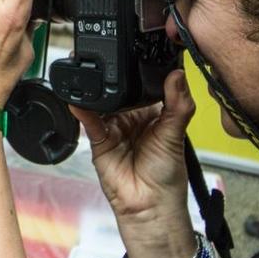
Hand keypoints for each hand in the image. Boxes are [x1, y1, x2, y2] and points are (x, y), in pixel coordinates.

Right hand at [69, 69, 197, 257]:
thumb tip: (178, 75)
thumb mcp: (177, 134)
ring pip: (103, 103)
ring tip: (96, 75)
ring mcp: (114, 127)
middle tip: (117, 59)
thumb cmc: (167, 177)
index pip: (148, 85)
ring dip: (98, 91)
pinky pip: (89, 121)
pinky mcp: (98, 140)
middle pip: (123, 90)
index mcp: (155, 112)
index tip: (145, 52)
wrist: (150, 205)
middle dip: (118, 78)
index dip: (147, 71)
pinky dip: (83, 111)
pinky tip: (80, 101)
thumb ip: (178, 103)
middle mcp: (133, 117)